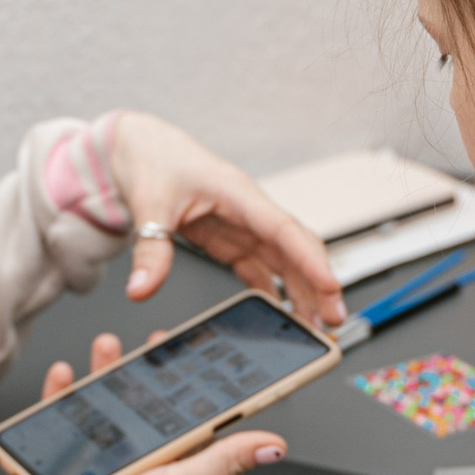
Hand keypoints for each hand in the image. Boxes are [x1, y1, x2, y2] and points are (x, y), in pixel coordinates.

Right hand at [37, 331, 284, 474]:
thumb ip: (225, 461)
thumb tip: (275, 445)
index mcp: (173, 458)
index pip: (186, 410)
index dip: (190, 379)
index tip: (190, 348)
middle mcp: (141, 453)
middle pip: (144, 399)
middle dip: (145, 366)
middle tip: (151, 341)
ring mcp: (103, 453)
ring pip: (105, 401)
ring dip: (105, 370)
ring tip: (107, 345)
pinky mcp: (69, 457)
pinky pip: (64, 416)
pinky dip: (62, 392)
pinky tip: (65, 374)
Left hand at [107, 112, 344, 326]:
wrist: (142, 148)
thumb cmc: (156, 161)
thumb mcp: (150, 205)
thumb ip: (150, 249)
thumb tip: (142, 287)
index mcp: (238, 194)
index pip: (284, 230)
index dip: (310, 260)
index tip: (330, 287)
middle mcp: (249, 211)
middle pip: (296, 249)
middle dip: (318, 284)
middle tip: (332, 319)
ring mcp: (243, 226)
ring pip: (284, 262)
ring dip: (301, 292)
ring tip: (313, 326)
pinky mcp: (231, 239)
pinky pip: (261, 268)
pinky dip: (273, 291)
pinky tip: (281, 313)